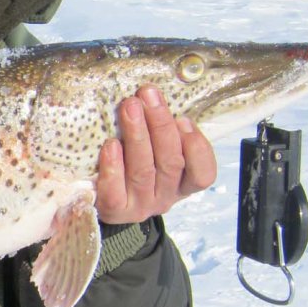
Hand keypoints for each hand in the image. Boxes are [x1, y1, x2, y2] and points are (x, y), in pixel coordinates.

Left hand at [95, 85, 217, 223]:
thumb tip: (157, 98)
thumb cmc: (133, 165)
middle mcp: (165, 197)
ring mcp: (140, 206)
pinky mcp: (114, 212)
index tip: (183, 119)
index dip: (196, 148)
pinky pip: (115, 192)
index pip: (203, 174)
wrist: (104, 201)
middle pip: (170, 163)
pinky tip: (110, 145)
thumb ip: (164, 133)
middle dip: (160, 125)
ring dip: (137, 135)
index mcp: (183, 184)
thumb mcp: (157, 151)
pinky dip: (113, 167)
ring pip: (143, 171)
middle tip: (148, 95)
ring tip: (130, 107)